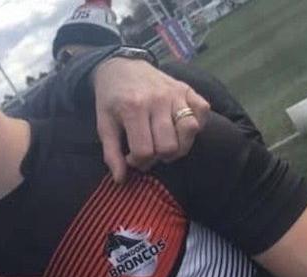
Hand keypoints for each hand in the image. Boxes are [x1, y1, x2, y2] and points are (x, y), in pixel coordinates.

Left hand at [92, 57, 210, 182]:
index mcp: (133, 109)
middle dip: (158, 157)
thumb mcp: (104, 125)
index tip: (131, 157)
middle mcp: (158, 100)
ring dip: (179, 146)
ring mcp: (176, 93)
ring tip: (165, 144)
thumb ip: (111, 153)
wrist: (122, 66)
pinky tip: (179, 129)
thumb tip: (120, 180)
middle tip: (148, 151)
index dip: (138, 162)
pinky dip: (196, 126)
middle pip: (169, 146)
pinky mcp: (188, 89)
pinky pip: (203, 112)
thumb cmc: (111, 99)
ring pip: (190, 131)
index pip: (145, 151)